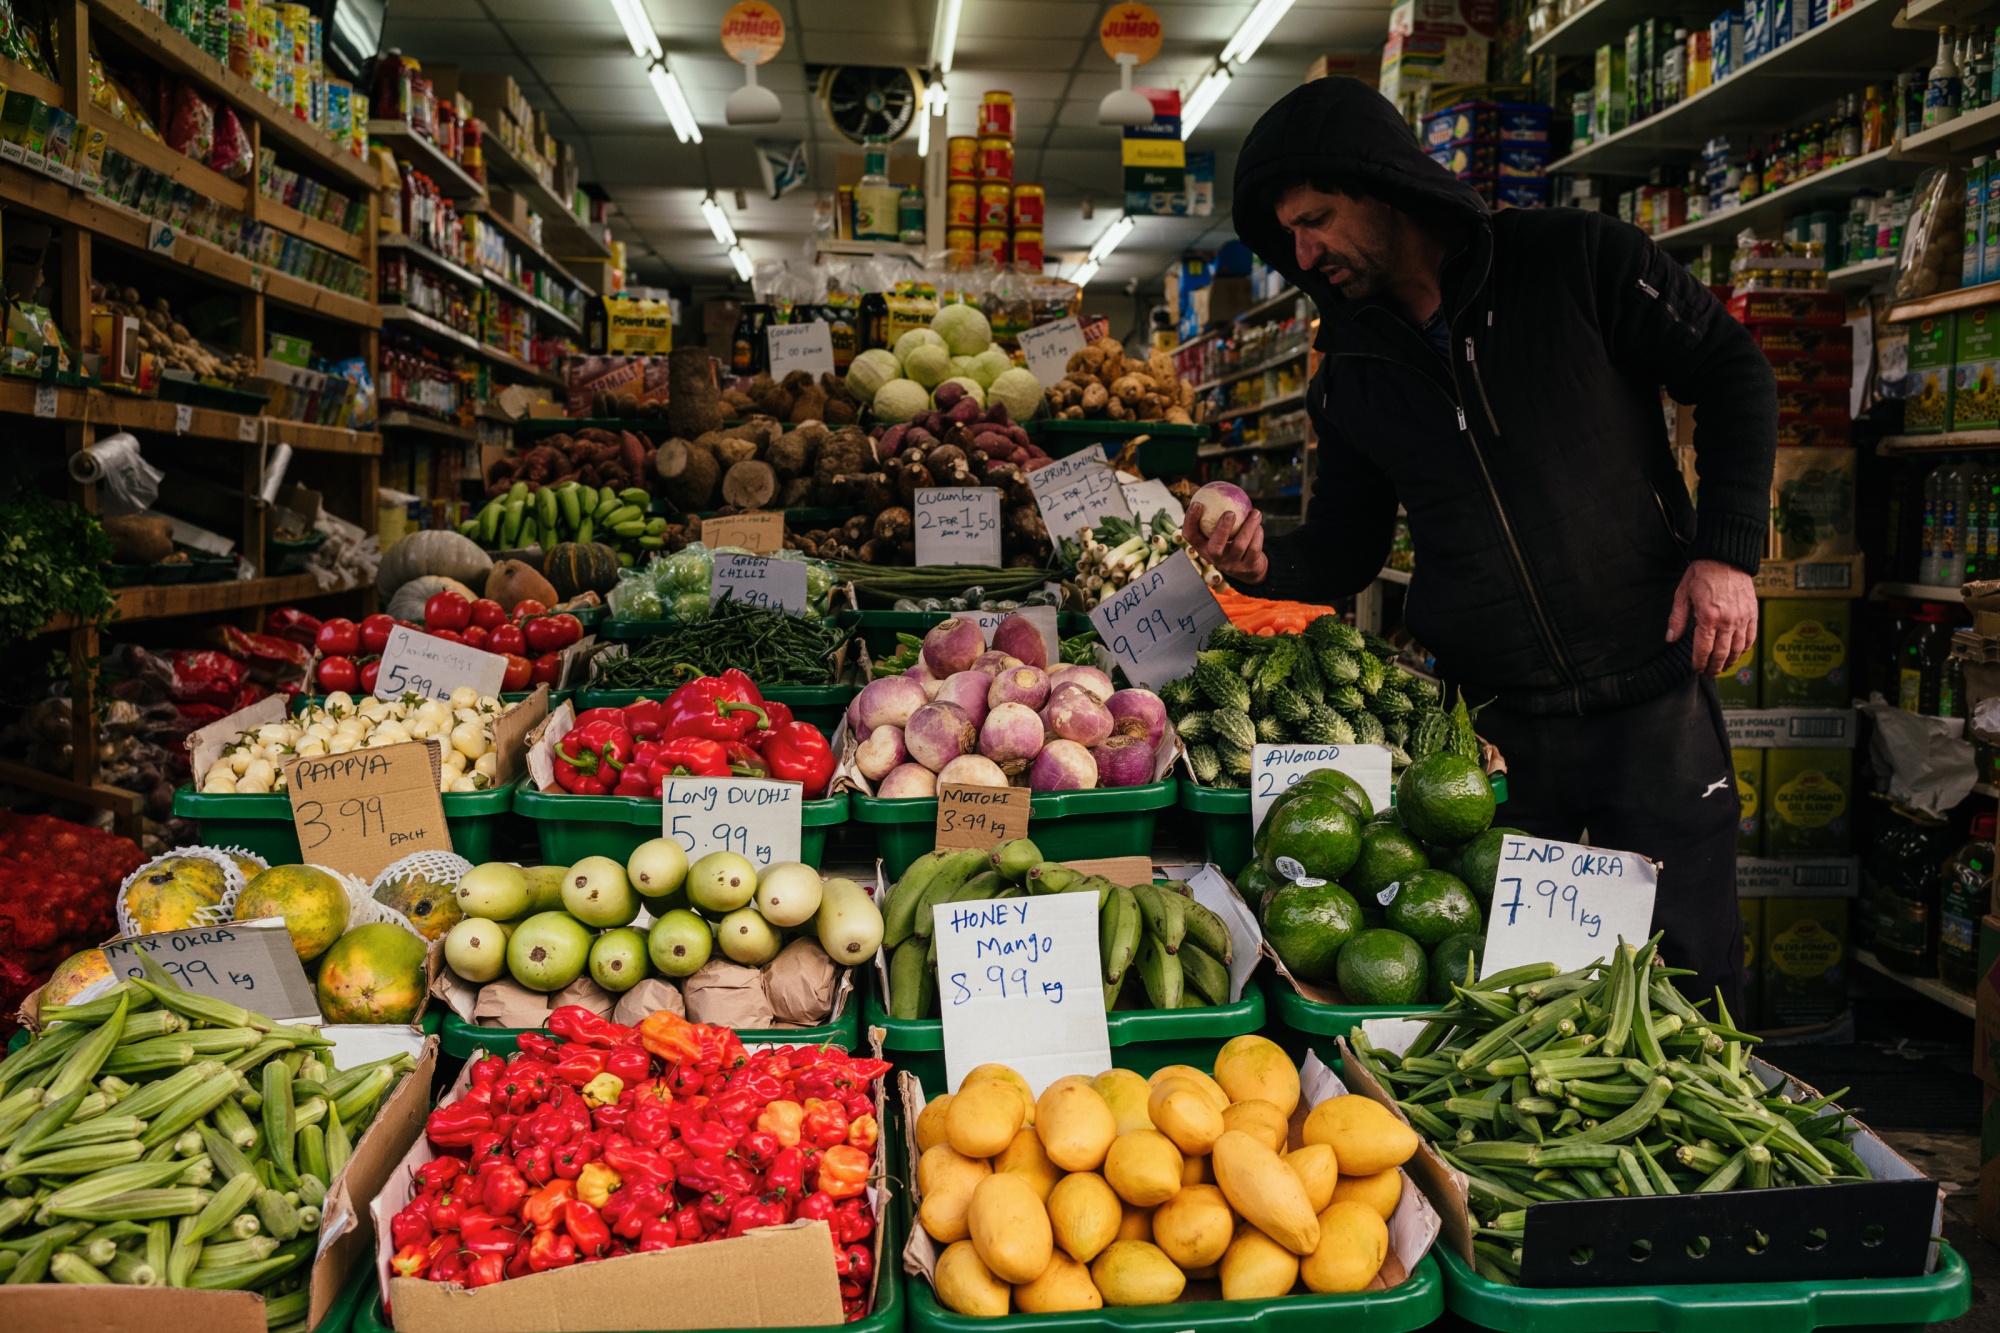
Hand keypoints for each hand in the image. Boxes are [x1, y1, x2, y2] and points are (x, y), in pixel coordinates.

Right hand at [1183, 502, 1268, 583]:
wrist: (1247, 567)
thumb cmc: (1227, 540)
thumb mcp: (1215, 529)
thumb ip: (1207, 510)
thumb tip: (1194, 488)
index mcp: (1202, 547)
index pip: (1190, 535)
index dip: (1190, 521)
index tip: (1197, 504)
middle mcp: (1214, 558)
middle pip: (1215, 546)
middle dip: (1222, 530)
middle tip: (1230, 513)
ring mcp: (1231, 565)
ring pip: (1240, 546)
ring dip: (1248, 527)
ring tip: (1255, 512)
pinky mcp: (1247, 567)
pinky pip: (1254, 549)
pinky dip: (1257, 535)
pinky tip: (1259, 525)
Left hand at [1666, 558, 1757, 677]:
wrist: (1726, 557)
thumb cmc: (1701, 574)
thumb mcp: (1682, 594)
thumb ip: (1677, 619)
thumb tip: (1670, 639)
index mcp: (1708, 617)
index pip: (1703, 649)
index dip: (1699, 663)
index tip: (1696, 669)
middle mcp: (1728, 621)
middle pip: (1721, 653)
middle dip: (1714, 667)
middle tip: (1708, 674)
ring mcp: (1742, 618)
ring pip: (1738, 649)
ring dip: (1729, 662)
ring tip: (1722, 668)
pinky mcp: (1752, 613)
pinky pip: (1750, 637)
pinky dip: (1744, 649)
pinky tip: (1738, 654)